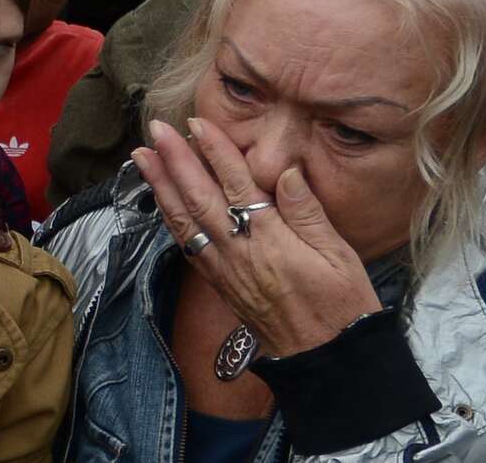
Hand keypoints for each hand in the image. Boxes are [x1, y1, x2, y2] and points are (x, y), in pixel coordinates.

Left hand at [133, 118, 380, 358]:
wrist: (328, 362)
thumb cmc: (342, 307)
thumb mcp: (339, 256)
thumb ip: (308, 212)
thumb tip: (285, 171)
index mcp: (272, 240)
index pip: (237, 185)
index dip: (215, 151)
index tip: (196, 124)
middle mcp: (241, 254)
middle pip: (200, 199)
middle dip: (175, 161)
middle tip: (156, 130)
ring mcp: (226, 272)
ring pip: (185, 222)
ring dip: (161, 187)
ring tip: (142, 158)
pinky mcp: (222, 286)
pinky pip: (188, 247)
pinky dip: (170, 220)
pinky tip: (161, 203)